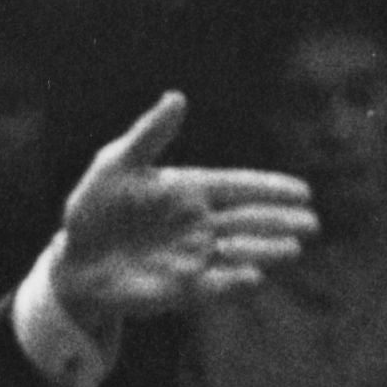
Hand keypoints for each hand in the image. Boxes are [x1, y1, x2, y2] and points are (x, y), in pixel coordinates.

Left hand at [46, 93, 317, 325]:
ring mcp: (196, 256)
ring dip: (266, 251)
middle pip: (251, 221)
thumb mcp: (115, 164)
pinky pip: (216, 286)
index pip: (239, 187)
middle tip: (311, 223)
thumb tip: (178, 97)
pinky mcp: (185, 289)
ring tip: (290, 249)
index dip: (271, 189)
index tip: (303, 191)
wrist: (76, 260)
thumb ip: (149, 135)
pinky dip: (235, 282)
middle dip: (281, 222)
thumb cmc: (95, 207)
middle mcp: (201, 224)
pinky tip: (252, 277)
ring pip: (242, 253)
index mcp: (191, 190)